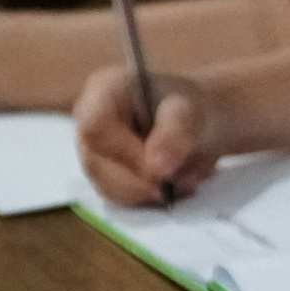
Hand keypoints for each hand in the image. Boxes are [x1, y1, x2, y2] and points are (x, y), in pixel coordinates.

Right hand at [77, 65, 217, 205]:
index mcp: (103, 90)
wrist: (202, 124)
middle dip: (142, 181)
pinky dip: (149, 199)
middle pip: (96, 163)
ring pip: (107, 186)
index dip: (127, 155)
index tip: (164, 170)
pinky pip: (119, 198)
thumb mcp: (192, 111)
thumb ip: (176, 132)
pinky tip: (175, 188)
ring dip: (148, 193)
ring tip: (186, 182)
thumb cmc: (193, 107)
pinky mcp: (105, 174)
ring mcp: (93, 150)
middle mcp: (88, 120)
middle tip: (185, 182)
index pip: (94, 128)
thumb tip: (157, 168)